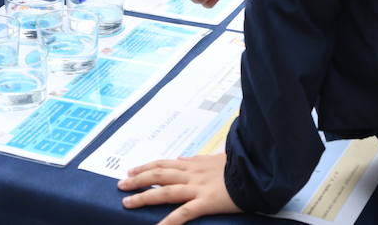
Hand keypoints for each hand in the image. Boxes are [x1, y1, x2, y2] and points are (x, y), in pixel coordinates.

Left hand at [119, 153, 240, 223]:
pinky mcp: (206, 202)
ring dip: (144, 196)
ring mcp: (198, 188)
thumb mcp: (216, 158)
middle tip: (121, 184)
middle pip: (159, 174)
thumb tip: (183, 159)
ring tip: (127, 202)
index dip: (146, 167)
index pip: (164, 163)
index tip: (131, 170)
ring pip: (165, 191)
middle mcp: (192, 174)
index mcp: (194, 164)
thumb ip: (197, 160)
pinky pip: (183, 212)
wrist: (257, 171)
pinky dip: (169, 221)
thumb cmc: (240, 167)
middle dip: (138, 179)